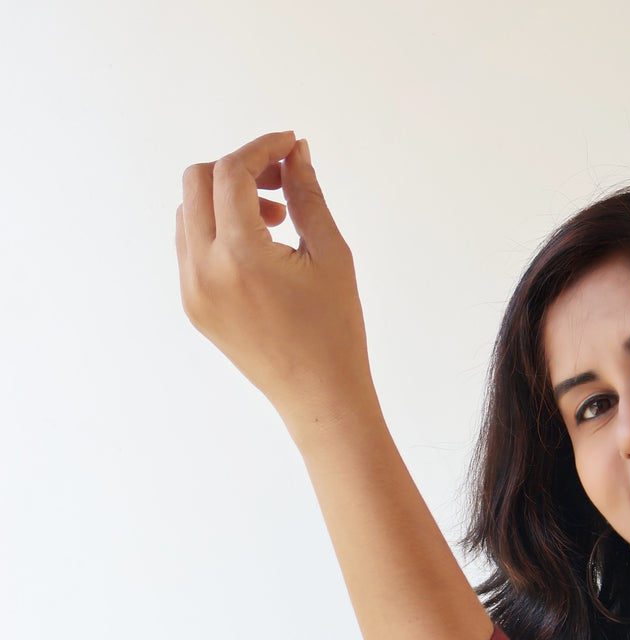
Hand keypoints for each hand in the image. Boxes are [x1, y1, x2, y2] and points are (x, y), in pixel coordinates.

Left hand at [175, 130, 375, 427]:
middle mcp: (204, 271)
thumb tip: (295, 152)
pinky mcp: (193, 306)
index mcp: (240, 257)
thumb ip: (307, 195)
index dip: (261, 148)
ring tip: (274, 221)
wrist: (320, 399)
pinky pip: (190, 245)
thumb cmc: (335, 332)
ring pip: (189, 211)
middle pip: (198, 181)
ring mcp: (192, 291)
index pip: (232, 173)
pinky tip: (258, 248)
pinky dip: (217, 229)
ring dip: (225, 199)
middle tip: (280, 183)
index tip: (290, 146)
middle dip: (239, 169)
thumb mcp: (330, 256)